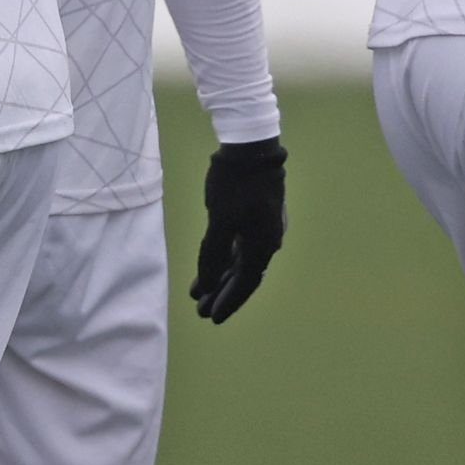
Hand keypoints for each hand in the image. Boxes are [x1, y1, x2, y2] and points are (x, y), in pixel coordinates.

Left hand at [190, 136, 285, 323]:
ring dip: (219, 278)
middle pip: (243, 275)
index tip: (212, 318)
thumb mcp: (219, 222)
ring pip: (239, 261)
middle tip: (201, 312)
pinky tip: (207, 267)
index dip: (228, 301)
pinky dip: (223, 259)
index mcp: (263, 245)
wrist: (250, 147)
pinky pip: (238, 246)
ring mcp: (261, 228)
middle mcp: (266, 240)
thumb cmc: (234, 184)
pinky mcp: (253, 216)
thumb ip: (213, 255)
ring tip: (198, 294)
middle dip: (221, 294)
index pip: (245, 283)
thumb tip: (206, 285)